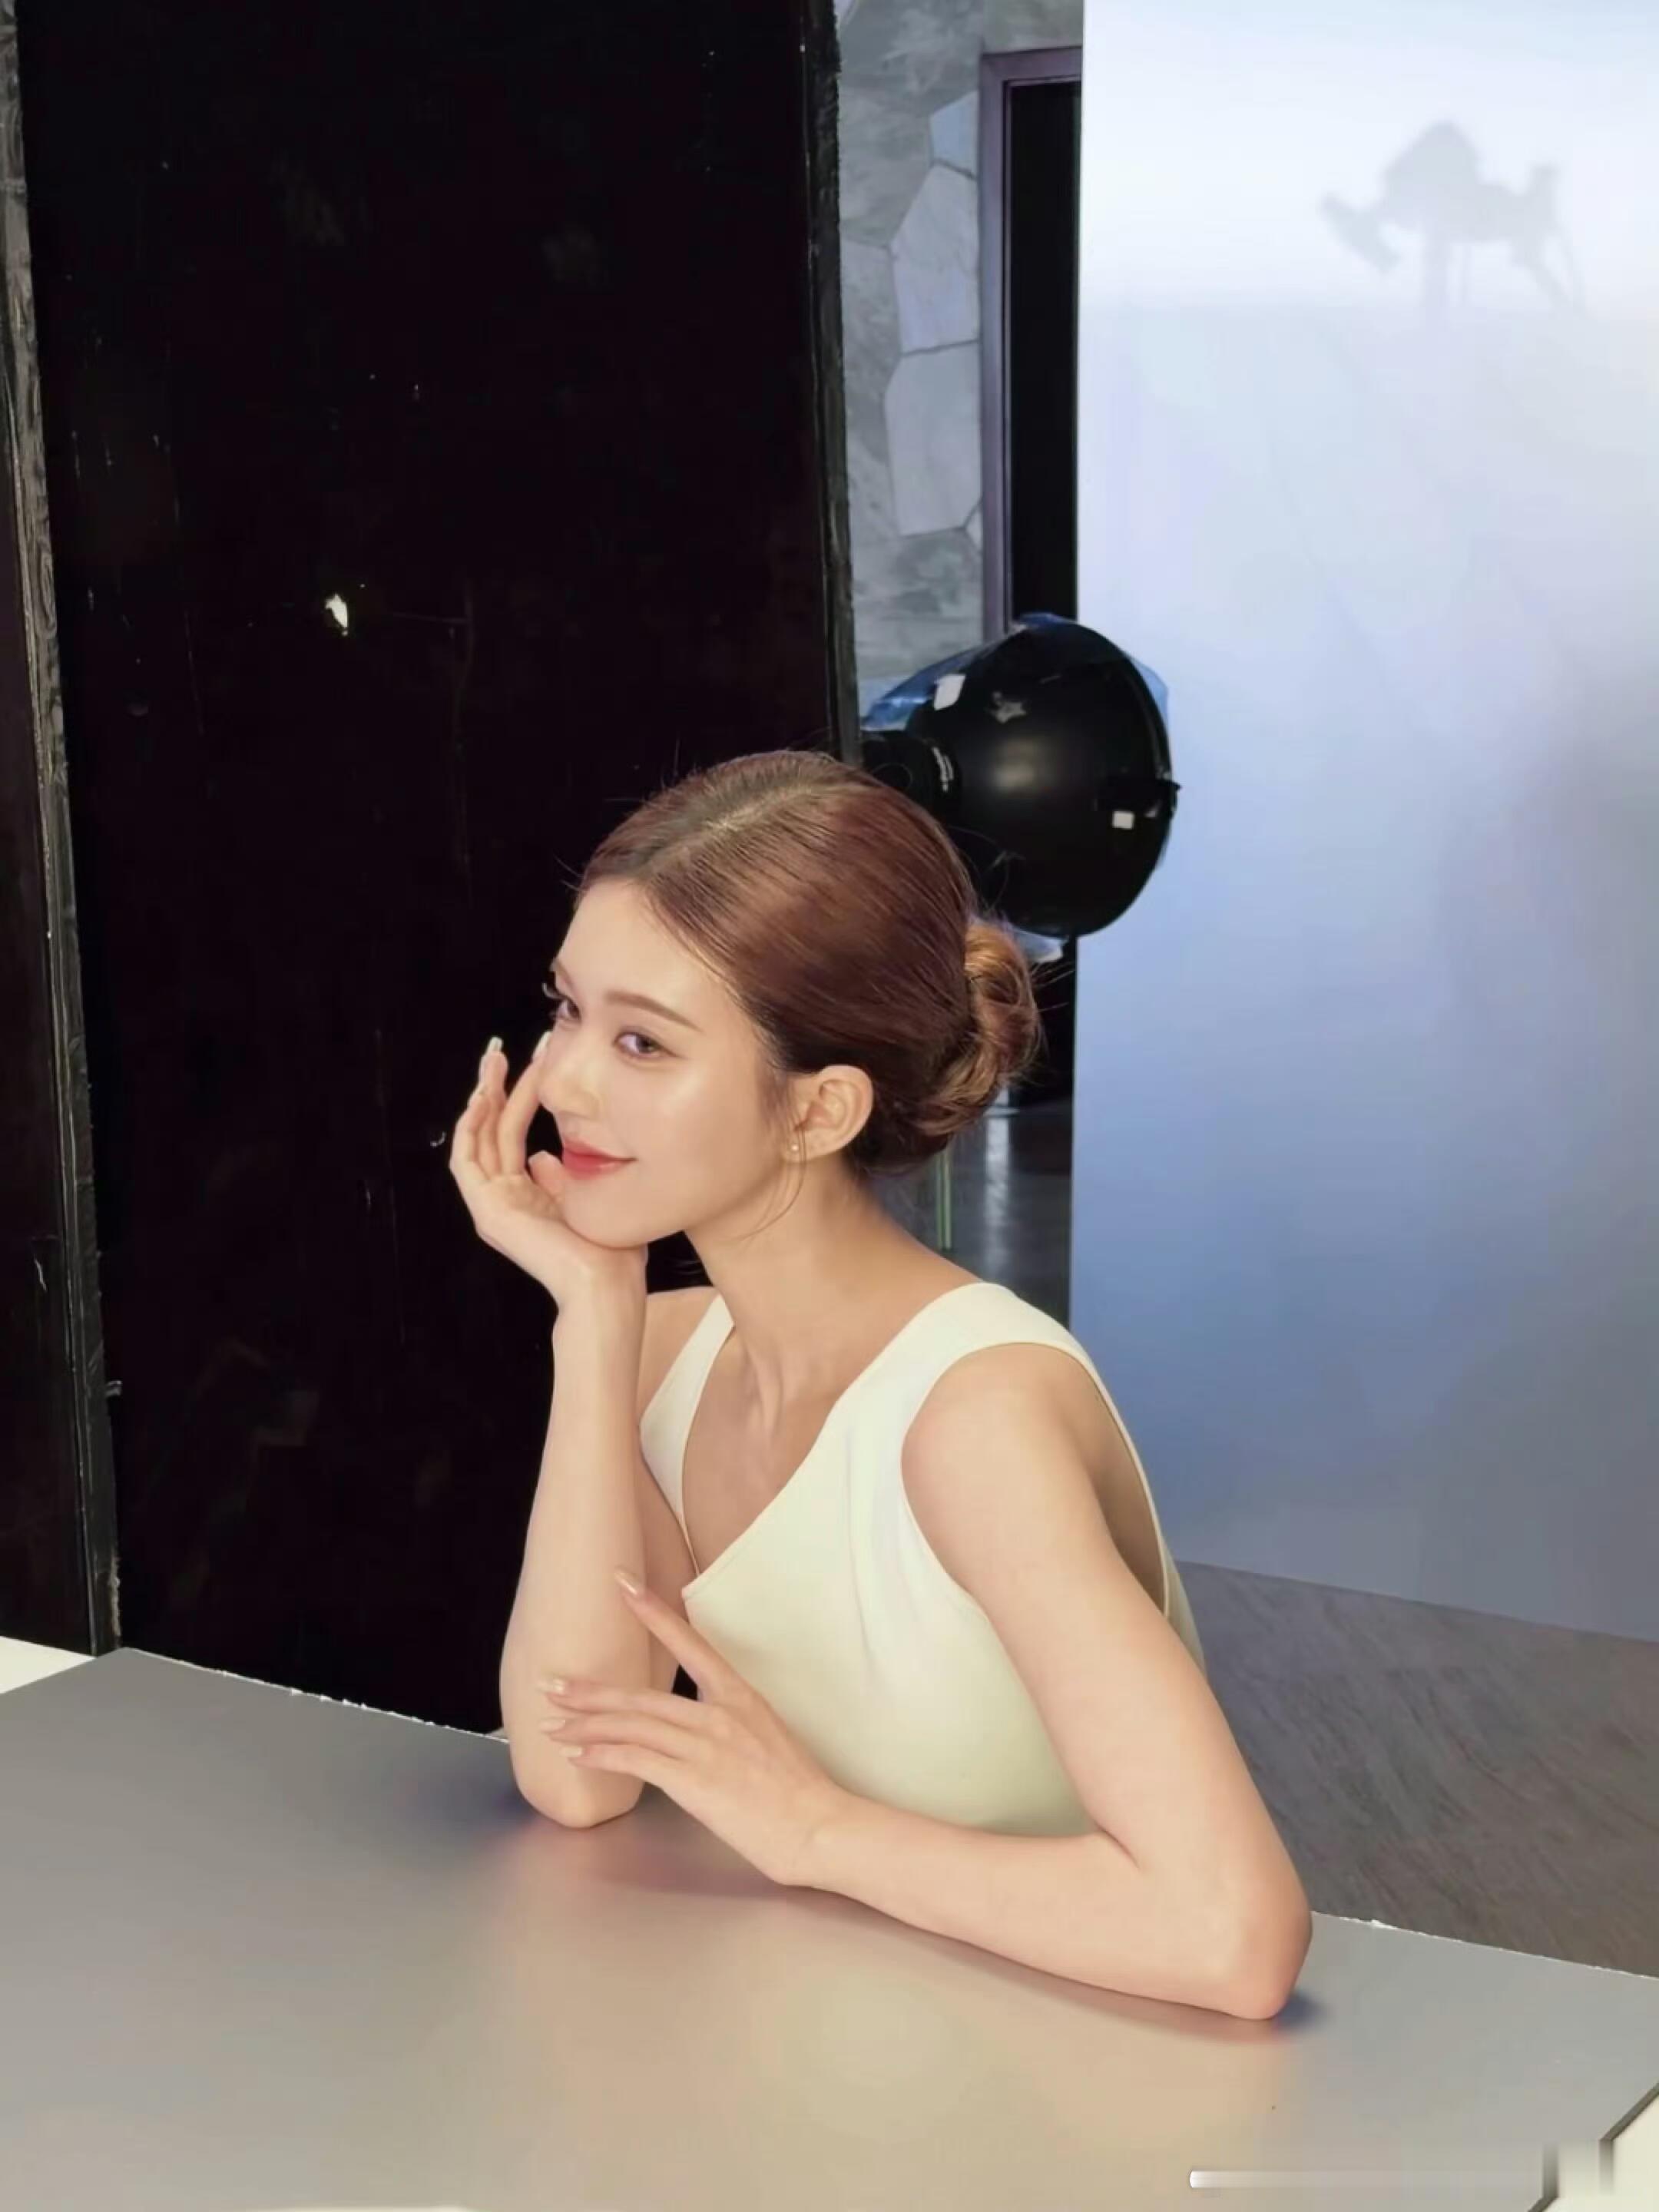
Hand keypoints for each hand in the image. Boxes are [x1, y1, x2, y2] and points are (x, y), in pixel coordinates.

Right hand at [449, 1036, 647, 1311]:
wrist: (607, 1287)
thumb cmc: (611, 1253)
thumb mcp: (588, 1199)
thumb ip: (563, 1177)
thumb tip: (544, 1156)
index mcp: (526, 1196)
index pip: (514, 1134)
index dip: (522, 1094)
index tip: (539, 1058)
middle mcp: (504, 1198)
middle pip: (493, 1129)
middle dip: (497, 1085)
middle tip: (501, 1047)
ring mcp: (493, 1205)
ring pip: (479, 1137)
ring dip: (483, 1096)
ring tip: (494, 1060)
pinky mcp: (487, 1211)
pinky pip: (466, 1161)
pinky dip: (470, 1128)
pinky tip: (483, 1097)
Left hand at [534, 1570, 854, 1888]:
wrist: (818, 1827)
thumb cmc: (798, 1792)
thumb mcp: (767, 1739)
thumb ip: (731, 1727)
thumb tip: (699, 1734)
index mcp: (740, 1696)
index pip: (689, 1642)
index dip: (652, 1612)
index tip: (623, 1585)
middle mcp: (718, 1713)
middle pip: (641, 1694)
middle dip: (591, 1690)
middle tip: (553, 1682)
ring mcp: (705, 1745)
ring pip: (632, 1724)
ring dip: (586, 1724)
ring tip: (553, 1723)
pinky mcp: (694, 1779)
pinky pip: (636, 1760)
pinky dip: (602, 1755)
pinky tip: (579, 1755)